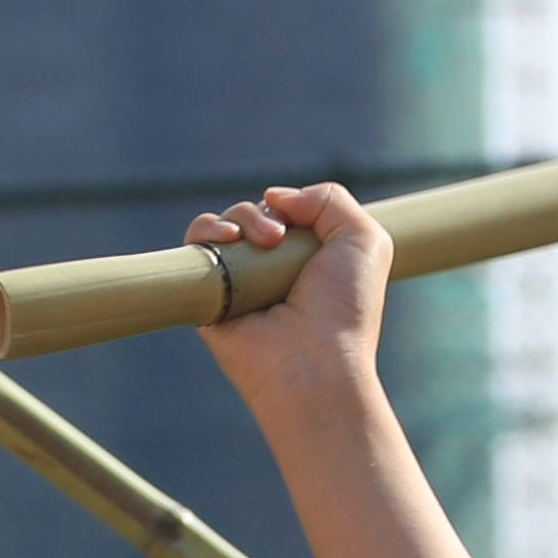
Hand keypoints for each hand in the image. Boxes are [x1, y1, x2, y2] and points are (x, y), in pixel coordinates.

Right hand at [185, 181, 393, 437]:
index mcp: (308, 260)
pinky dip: (205, 231)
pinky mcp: (208, 296)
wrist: (314, 361)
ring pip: (223, 226)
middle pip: (252, 215)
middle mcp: (272, 272)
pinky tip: (226, 239)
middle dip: (262, 213)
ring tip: (260, 242)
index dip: (290, 205)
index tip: (299, 217)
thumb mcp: (363, 238)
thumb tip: (274, 197)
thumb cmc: (345, 307)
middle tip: (277, 239)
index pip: (286, 212)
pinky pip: (194, 247)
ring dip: (239, 218)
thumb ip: (329, 198)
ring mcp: (239, 283)